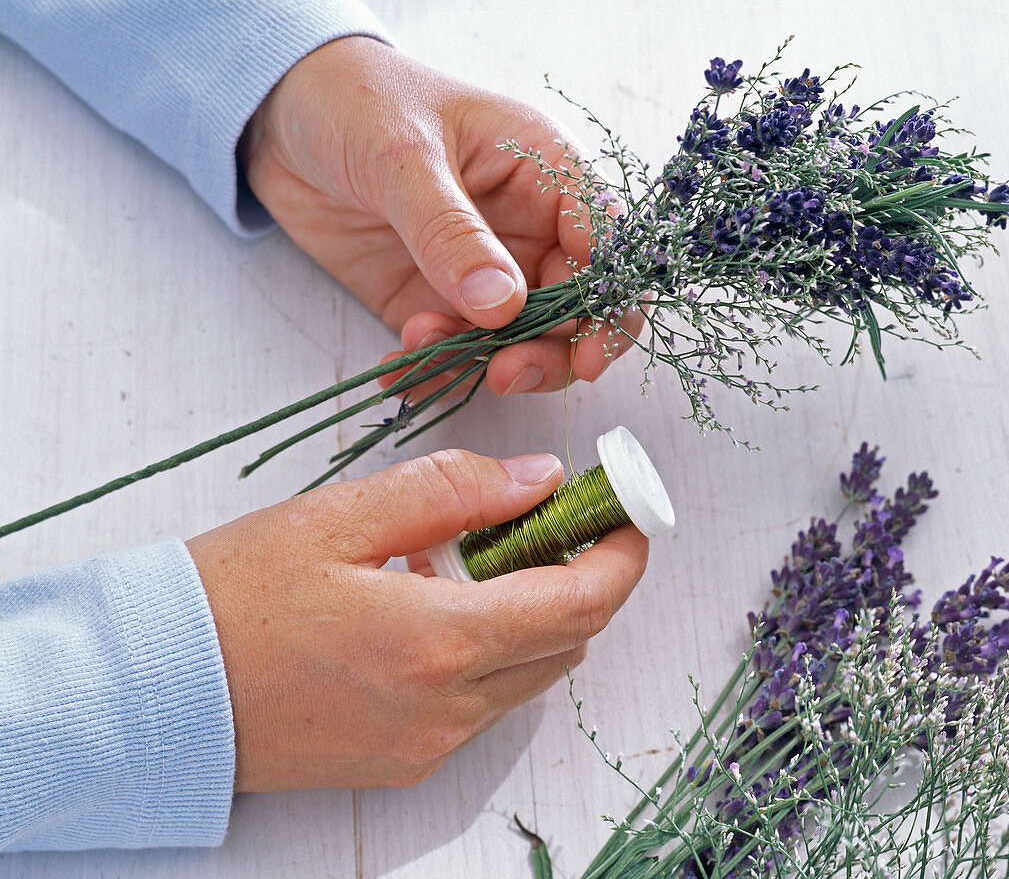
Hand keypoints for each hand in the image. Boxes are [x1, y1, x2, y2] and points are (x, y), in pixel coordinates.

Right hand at [187, 448, 647, 790]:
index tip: (625, 512)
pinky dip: (492, 650)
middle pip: (569, 640)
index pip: (581, 602)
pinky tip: (435, 609)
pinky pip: (485, 703)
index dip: (621, 554)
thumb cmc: (232, 597)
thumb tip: (540, 480)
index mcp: (439, 641)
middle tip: (549, 520)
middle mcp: (448, 707)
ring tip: (478, 558)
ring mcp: (429, 742)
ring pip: (532, 673)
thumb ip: (453, 491)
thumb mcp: (341, 517)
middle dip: (581, 576)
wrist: (153, 692)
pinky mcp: (405, 758)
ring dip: (536, 613)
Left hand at [240, 36, 640, 395]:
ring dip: (486, 365)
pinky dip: (435, 373)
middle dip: (551, 352)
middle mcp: (528, 230)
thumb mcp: (405, 156)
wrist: (281, 116)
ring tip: (427, 350)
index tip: (587, 354)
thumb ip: (453, 232)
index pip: (608, 247)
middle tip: (506, 373)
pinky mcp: (437, 303)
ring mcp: (485, 273)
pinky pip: (457, 354)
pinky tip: (399, 371)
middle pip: (577, 311)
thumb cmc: (357, 102)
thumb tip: (503, 305)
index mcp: (546, 174)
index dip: (611, 304)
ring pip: (521, 343)